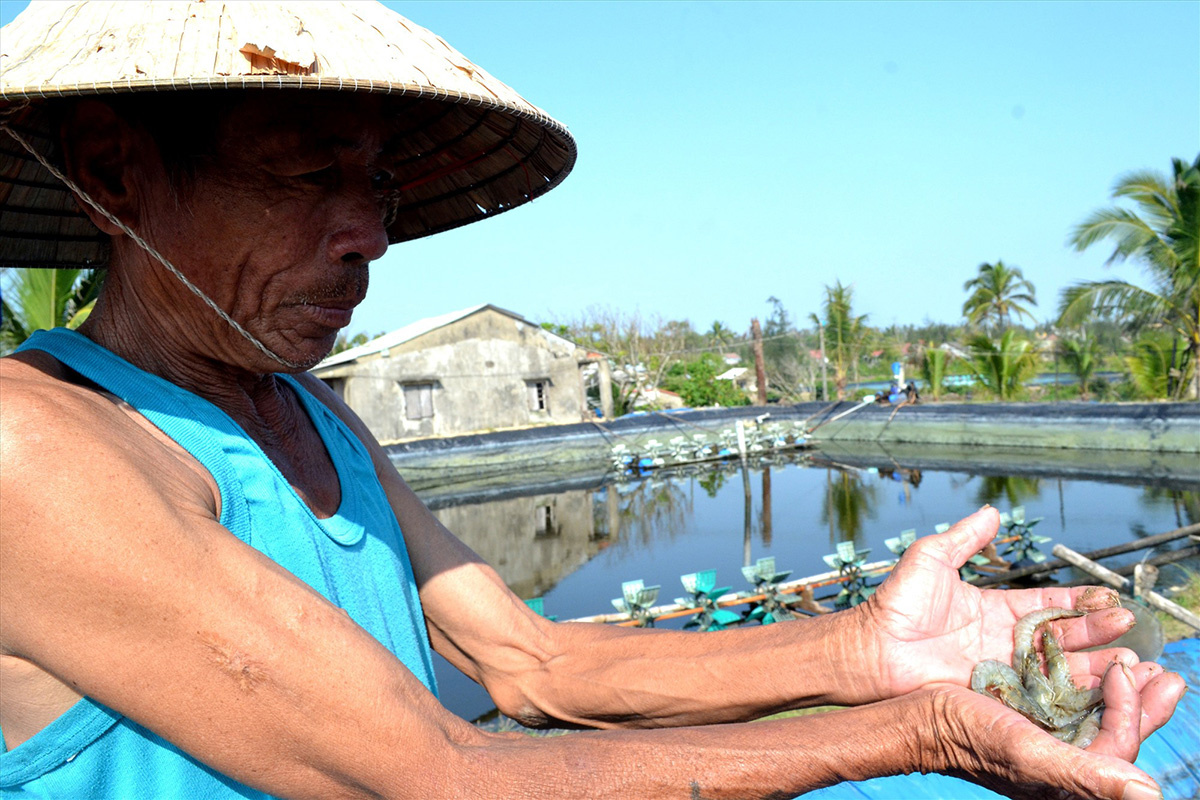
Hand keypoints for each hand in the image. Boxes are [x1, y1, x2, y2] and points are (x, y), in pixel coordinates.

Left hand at [857, 506, 1168, 698]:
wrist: (871, 647)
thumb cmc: (895, 602)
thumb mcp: (932, 558)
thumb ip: (965, 538)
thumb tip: (991, 510)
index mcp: (995, 609)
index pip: (1048, 604)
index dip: (1078, 602)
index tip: (1108, 597)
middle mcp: (1003, 640)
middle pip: (1062, 637)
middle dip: (1096, 631)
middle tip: (1127, 625)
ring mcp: (1000, 669)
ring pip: (1057, 668)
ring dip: (1092, 664)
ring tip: (1125, 660)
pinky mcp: (993, 694)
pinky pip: (1035, 696)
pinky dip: (1065, 695)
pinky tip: (1094, 692)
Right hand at [914, 658, 1180, 799]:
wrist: (917, 718)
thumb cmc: (968, 740)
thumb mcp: (1031, 754)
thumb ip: (1087, 776)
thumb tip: (1149, 795)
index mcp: (1067, 775)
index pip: (1121, 745)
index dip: (1132, 709)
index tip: (1127, 670)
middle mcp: (1059, 754)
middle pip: (1116, 729)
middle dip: (1144, 701)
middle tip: (1165, 673)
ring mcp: (1042, 732)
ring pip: (1094, 708)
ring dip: (1117, 683)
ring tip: (1134, 661)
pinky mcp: (1024, 711)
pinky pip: (1064, 693)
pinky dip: (1080, 673)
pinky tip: (1086, 656)